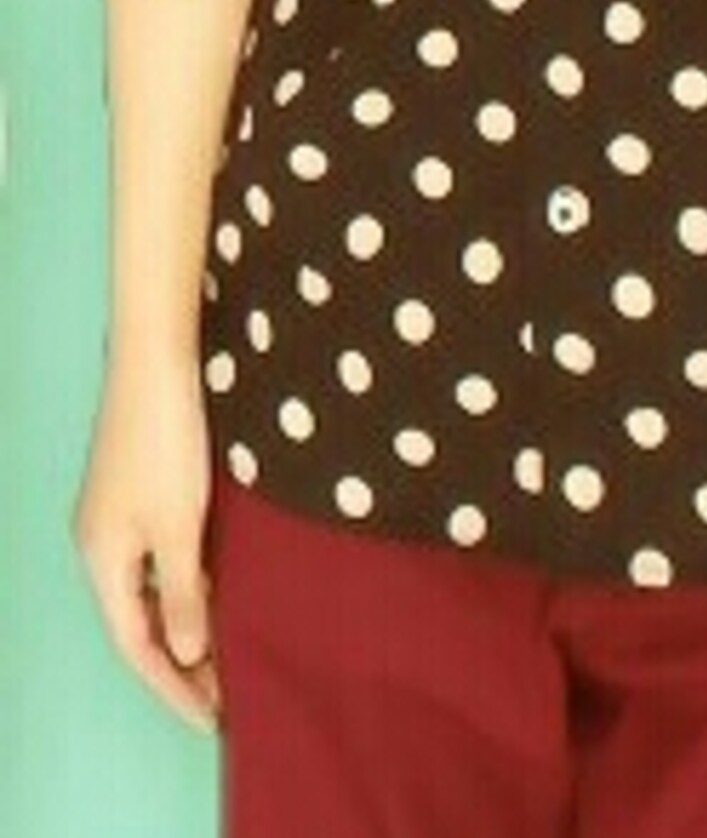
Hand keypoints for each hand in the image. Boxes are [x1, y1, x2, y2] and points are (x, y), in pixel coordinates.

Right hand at [70, 346, 220, 733]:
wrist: (157, 362)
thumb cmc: (166, 441)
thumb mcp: (179, 525)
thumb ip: (183, 593)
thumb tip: (186, 655)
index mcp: (102, 559)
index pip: (138, 645)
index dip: (175, 687)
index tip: (215, 718)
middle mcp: (102, 543)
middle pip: (141, 621)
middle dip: (183, 662)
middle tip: (229, 694)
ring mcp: (118, 514)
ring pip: (152, 588)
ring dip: (188, 621)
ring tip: (230, 651)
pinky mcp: (139, 489)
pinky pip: (161, 557)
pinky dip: (188, 582)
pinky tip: (220, 587)